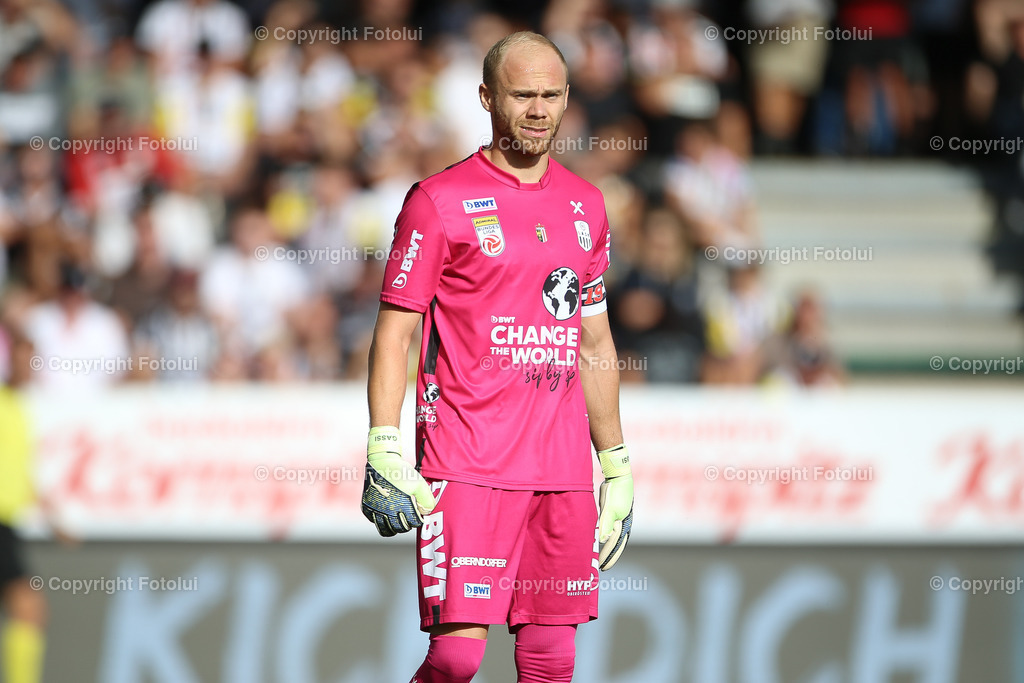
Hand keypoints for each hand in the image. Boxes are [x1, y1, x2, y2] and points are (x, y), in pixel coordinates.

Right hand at [360, 426, 436, 536]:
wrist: (382, 461)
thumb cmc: (401, 471)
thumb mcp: (419, 483)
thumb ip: (427, 500)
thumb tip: (426, 512)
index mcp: (402, 506)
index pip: (413, 523)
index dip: (418, 521)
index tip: (419, 517)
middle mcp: (387, 510)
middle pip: (400, 528)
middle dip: (407, 526)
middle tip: (409, 520)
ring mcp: (375, 509)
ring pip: (385, 529)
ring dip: (393, 528)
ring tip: (398, 523)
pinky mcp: (366, 506)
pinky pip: (373, 521)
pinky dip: (379, 521)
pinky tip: (385, 516)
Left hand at [597, 445, 632, 570]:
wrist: (618, 477)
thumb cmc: (616, 493)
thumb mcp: (609, 508)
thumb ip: (606, 524)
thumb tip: (603, 540)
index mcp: (623, 525)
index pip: (615, 545)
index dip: (609, 557)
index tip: (601, 567)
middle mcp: (623, 524)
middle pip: (616, 544)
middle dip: (610, 556)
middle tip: (601, 567)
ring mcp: (619, 518)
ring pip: (613, 538)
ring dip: (608, 548)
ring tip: (601, 557)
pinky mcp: (613, 513)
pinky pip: (609, 529)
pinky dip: (606, 537)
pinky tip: (600, 540)